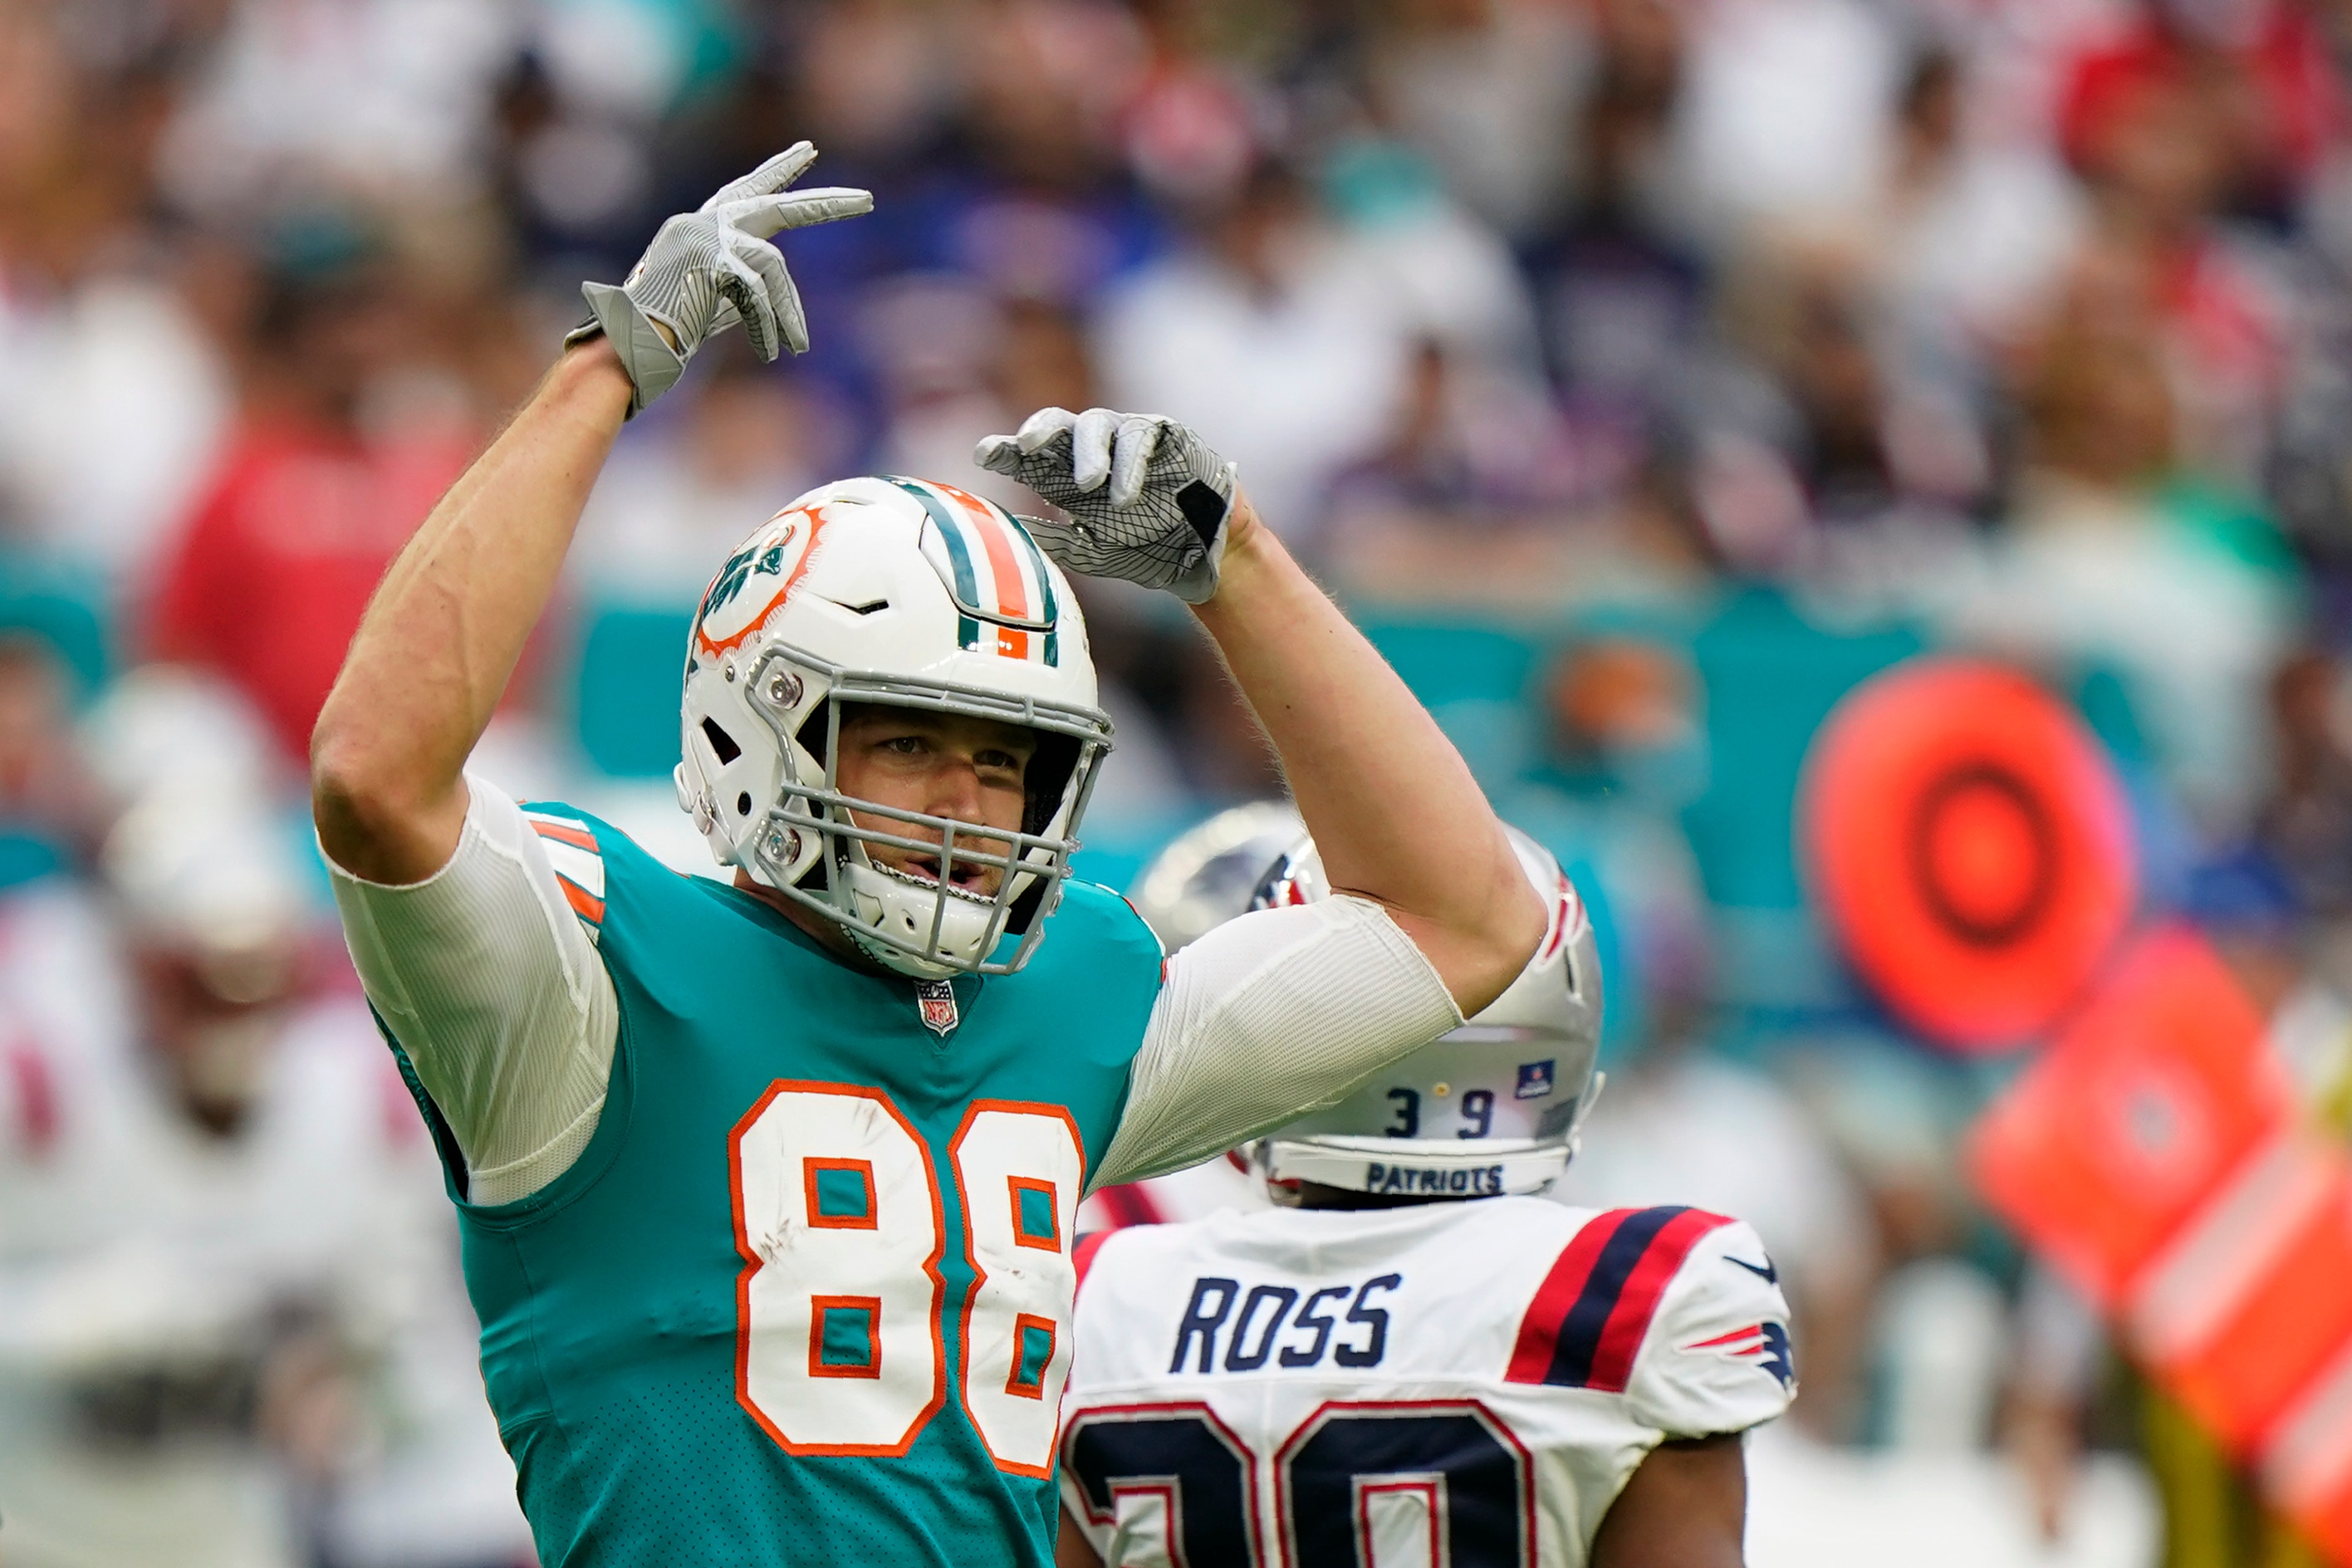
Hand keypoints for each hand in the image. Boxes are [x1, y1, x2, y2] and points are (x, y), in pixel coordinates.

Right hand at [566, 143, 870, 413]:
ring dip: (790, 312)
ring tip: (799, 347)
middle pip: (775, 204)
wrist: (625, 346)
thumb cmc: (663, 333)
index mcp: (697, 227)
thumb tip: (780, 293)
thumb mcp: (712, 302)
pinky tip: (773, 352)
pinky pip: (758, 295)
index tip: (808, 152)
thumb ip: (744, 285)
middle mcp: (701, 222)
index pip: (744, 190)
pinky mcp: (709, 261)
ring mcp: (703, 238)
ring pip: (773, 267)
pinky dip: (770, 326)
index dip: (777, 171)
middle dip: (823, 205)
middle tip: (867, 200)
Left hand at [974, 406, 1237, 603]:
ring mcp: (1127, 438)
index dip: (1006, 451)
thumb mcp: (1093, 553)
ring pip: (1097, 423)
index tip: (984, 455)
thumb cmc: (1146, 549)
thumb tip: (1014, 529)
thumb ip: (1057, 540)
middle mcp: (1092, 450)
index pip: (1030, 456)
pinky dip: (1130, 463)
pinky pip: (1142, 433)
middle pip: (1057, 424)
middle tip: (1026, 446)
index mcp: (1066, 477)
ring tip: (1087, 485)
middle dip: (1039, 430)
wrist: (1204, 555)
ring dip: (1089, 452)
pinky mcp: (1165, 433)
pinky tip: (1124, 494)